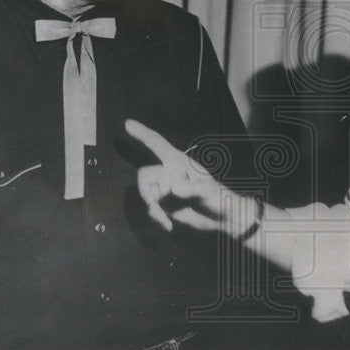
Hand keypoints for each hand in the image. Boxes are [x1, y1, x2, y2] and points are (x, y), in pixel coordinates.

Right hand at [125, 119, 254, 235]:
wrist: (221, 219)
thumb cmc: (219, 199)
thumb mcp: (209, 192)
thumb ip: (192, 189)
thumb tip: (173, 188)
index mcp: (179, 162)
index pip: (158, 145)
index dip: (143, 134)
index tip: (127, 124)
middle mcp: (169, 172)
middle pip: (144, 175)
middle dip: (147, 191)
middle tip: (159, 204)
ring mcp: (166, 188)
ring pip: (146, 194)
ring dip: (154, 209)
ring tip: (168, 220)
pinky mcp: (165, 204)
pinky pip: (151, 208)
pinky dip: (157, 218)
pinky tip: (169, 226)